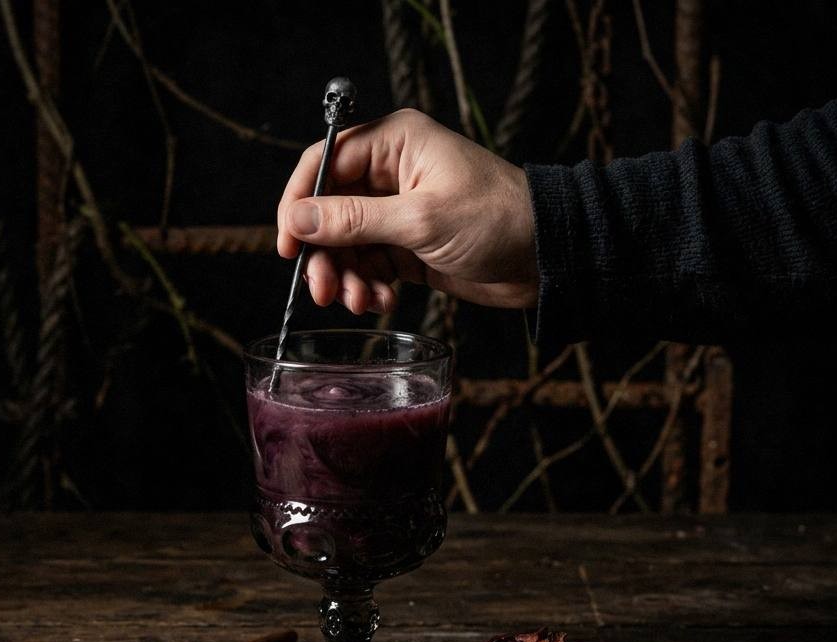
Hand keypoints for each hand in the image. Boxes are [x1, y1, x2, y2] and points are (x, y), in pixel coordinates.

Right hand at [277, 109, 539, 314]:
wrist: (548, 258)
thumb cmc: (498, 220)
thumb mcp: (420, 220)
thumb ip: (353, 221)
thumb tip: (296, 220)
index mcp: (394, 143)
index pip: (324, 161)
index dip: (298, 202)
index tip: (288, 244)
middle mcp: (390, 172)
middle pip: (327, 209)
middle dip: (322, 253)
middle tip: (321, 290)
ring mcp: (397, 210)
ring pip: (344, 243)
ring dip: (344, 276)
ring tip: (358, 302)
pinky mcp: (406, 244)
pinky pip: (367, 265)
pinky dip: (367, 286)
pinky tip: (380, 302)